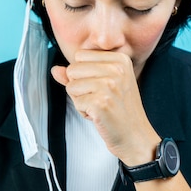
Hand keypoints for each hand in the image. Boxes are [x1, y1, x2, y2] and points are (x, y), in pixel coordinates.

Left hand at [51, 50, 159, 164]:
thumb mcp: (103, 83)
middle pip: (73, 69)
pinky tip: (100, 115)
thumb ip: (79, 74)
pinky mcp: (101, 103)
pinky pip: (76, 102)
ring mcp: (109, 85)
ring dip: (81, 100)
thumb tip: (55, 69)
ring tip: (100, 106)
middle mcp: (117, 68)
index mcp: (120, 58)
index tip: (102, 85)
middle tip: (100, 98)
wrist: (135, 135)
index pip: (80, 55)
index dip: (83, 73)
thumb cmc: (119, 109)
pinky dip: (84, 112)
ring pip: (71, 86)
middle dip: (79, 86)